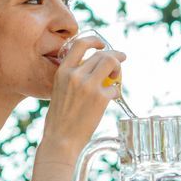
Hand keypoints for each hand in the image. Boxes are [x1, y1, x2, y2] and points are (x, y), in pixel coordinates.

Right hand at [40, 33, 125, 152]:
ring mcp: (89, 86)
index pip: (79, 44)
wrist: (61, 139)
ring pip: (111, 64)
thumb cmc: (59, 118)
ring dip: (118, 69)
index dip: (94, 41)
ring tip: (116, 79)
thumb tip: (92, 70)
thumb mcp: (59, 90)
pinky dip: (115, 93)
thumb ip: (72, 77)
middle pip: (102, 55)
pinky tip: (110, 100)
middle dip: (115, 56)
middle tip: (121, 61)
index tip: (102, 45)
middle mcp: (75, 75)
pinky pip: (114, 89)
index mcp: (63, 71)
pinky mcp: (100, 99)